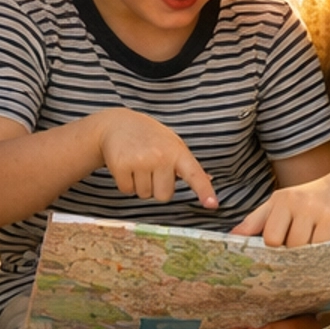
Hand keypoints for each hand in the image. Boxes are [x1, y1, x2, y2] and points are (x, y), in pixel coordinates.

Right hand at [96, 109, 216, 209]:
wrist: (117, 123)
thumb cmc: (149, 136)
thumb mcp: (172, 143)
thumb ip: (187, 163)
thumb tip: (208, 179)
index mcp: (177, 151)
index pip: (194, 175)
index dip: (204, 191)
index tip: (212, 205)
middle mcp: (161, 156)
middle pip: (164, 196)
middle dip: (157, 188)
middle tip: (151, 169)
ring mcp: (140, 161)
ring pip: (144, 195)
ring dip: (140, 185)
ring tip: (137, 164)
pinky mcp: (121, 166)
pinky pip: (127, 191)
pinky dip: (126, 183)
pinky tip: (126, 166)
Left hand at [233, 179, 329, 247]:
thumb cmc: (305, 202)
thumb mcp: (279, 205)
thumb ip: (257, 220)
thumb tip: (233, 235)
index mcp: (277, 200)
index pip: (258, 228)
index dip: (258, 246)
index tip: (255, 261)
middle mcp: (293, 201)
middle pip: (275, 240)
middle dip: (281, 251)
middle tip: (289, 252)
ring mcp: (312, 209)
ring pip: (297, 246)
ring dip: (301, 253)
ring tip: (307, 247)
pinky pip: (318, 246)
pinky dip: (318, 252)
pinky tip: (320, 248)